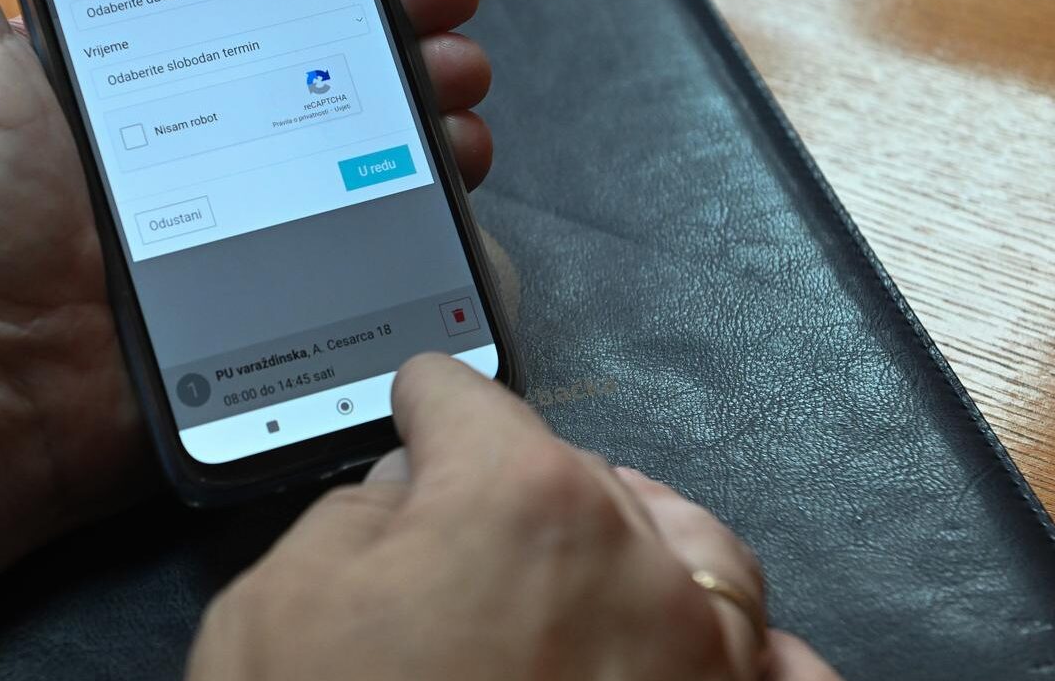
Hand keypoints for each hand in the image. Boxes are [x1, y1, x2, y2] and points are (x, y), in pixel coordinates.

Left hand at [0, 0, 495, 528]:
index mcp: (147, 27)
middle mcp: (215, 90)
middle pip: (343, 8)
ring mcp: (265, 174)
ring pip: (385, 95)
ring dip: (436, 64)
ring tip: (448, 68)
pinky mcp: (298, 251)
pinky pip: (393, 195)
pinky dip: (437, 165)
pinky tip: (447, 154)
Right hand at [188, 354, 842, 680]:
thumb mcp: (271, 608)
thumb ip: (347, 513)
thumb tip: (405, 493)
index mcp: (517, 498)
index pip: (465, 401)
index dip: (421, 411)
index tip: (418, 421)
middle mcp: (635, 561)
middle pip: (575, 471)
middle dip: (513, 491)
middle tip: (457, 545)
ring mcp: (705, 659)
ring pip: (694, 552)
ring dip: (639, 547)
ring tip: (588, 573)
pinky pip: (783, 672)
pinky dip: (753, 659)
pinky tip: (707, 657)